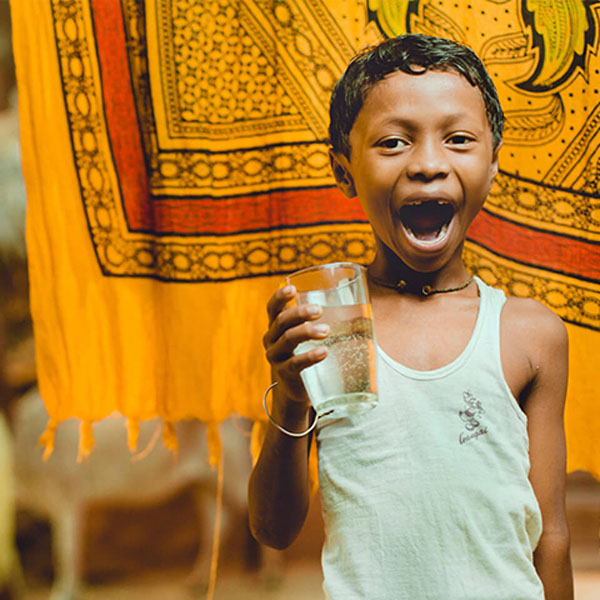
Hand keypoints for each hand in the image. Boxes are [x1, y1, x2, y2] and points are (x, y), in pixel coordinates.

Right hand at [263, 285, 328, 405]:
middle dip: (300, 313)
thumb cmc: (304, 353)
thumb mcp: (305, 335)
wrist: (295, 388)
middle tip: (319, 310)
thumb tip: (356, 297)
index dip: (279, 297)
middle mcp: (271, 339)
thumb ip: (318, 319)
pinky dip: (310, 356)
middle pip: (281, 321)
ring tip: (326, 330)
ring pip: (288, 339)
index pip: (272, 308)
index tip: (292, 288)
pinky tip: (324, 352)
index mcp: (276, 326)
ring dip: (307, 332)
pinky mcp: (285, 374)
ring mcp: (276, 357)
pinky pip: (295, 363)